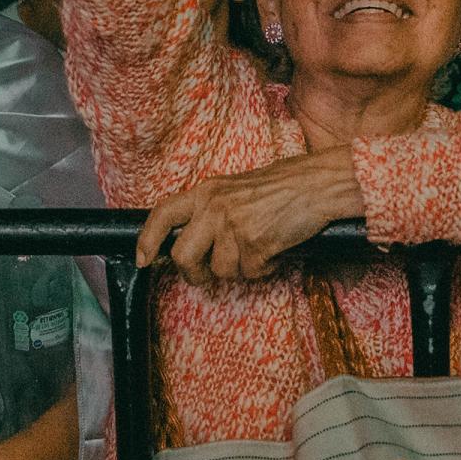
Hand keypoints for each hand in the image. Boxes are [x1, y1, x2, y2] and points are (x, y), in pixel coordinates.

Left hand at [135, 146, 362, 283]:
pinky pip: (250, 274)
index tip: (143, 260)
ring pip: (220, 271)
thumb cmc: (282, 186)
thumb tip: (193, 242)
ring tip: (259, 249)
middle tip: (207, 276)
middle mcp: (214, 207)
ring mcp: (233, 226)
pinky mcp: (255, 244)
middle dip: (194, 275)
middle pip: (182, 257)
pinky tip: (275, 251)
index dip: (148, 240)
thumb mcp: (235, 189)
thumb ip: (211, 210)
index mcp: (206, 191)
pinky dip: (265, 269)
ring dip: (241, 270)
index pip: (163, 214)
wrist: (316, 184)